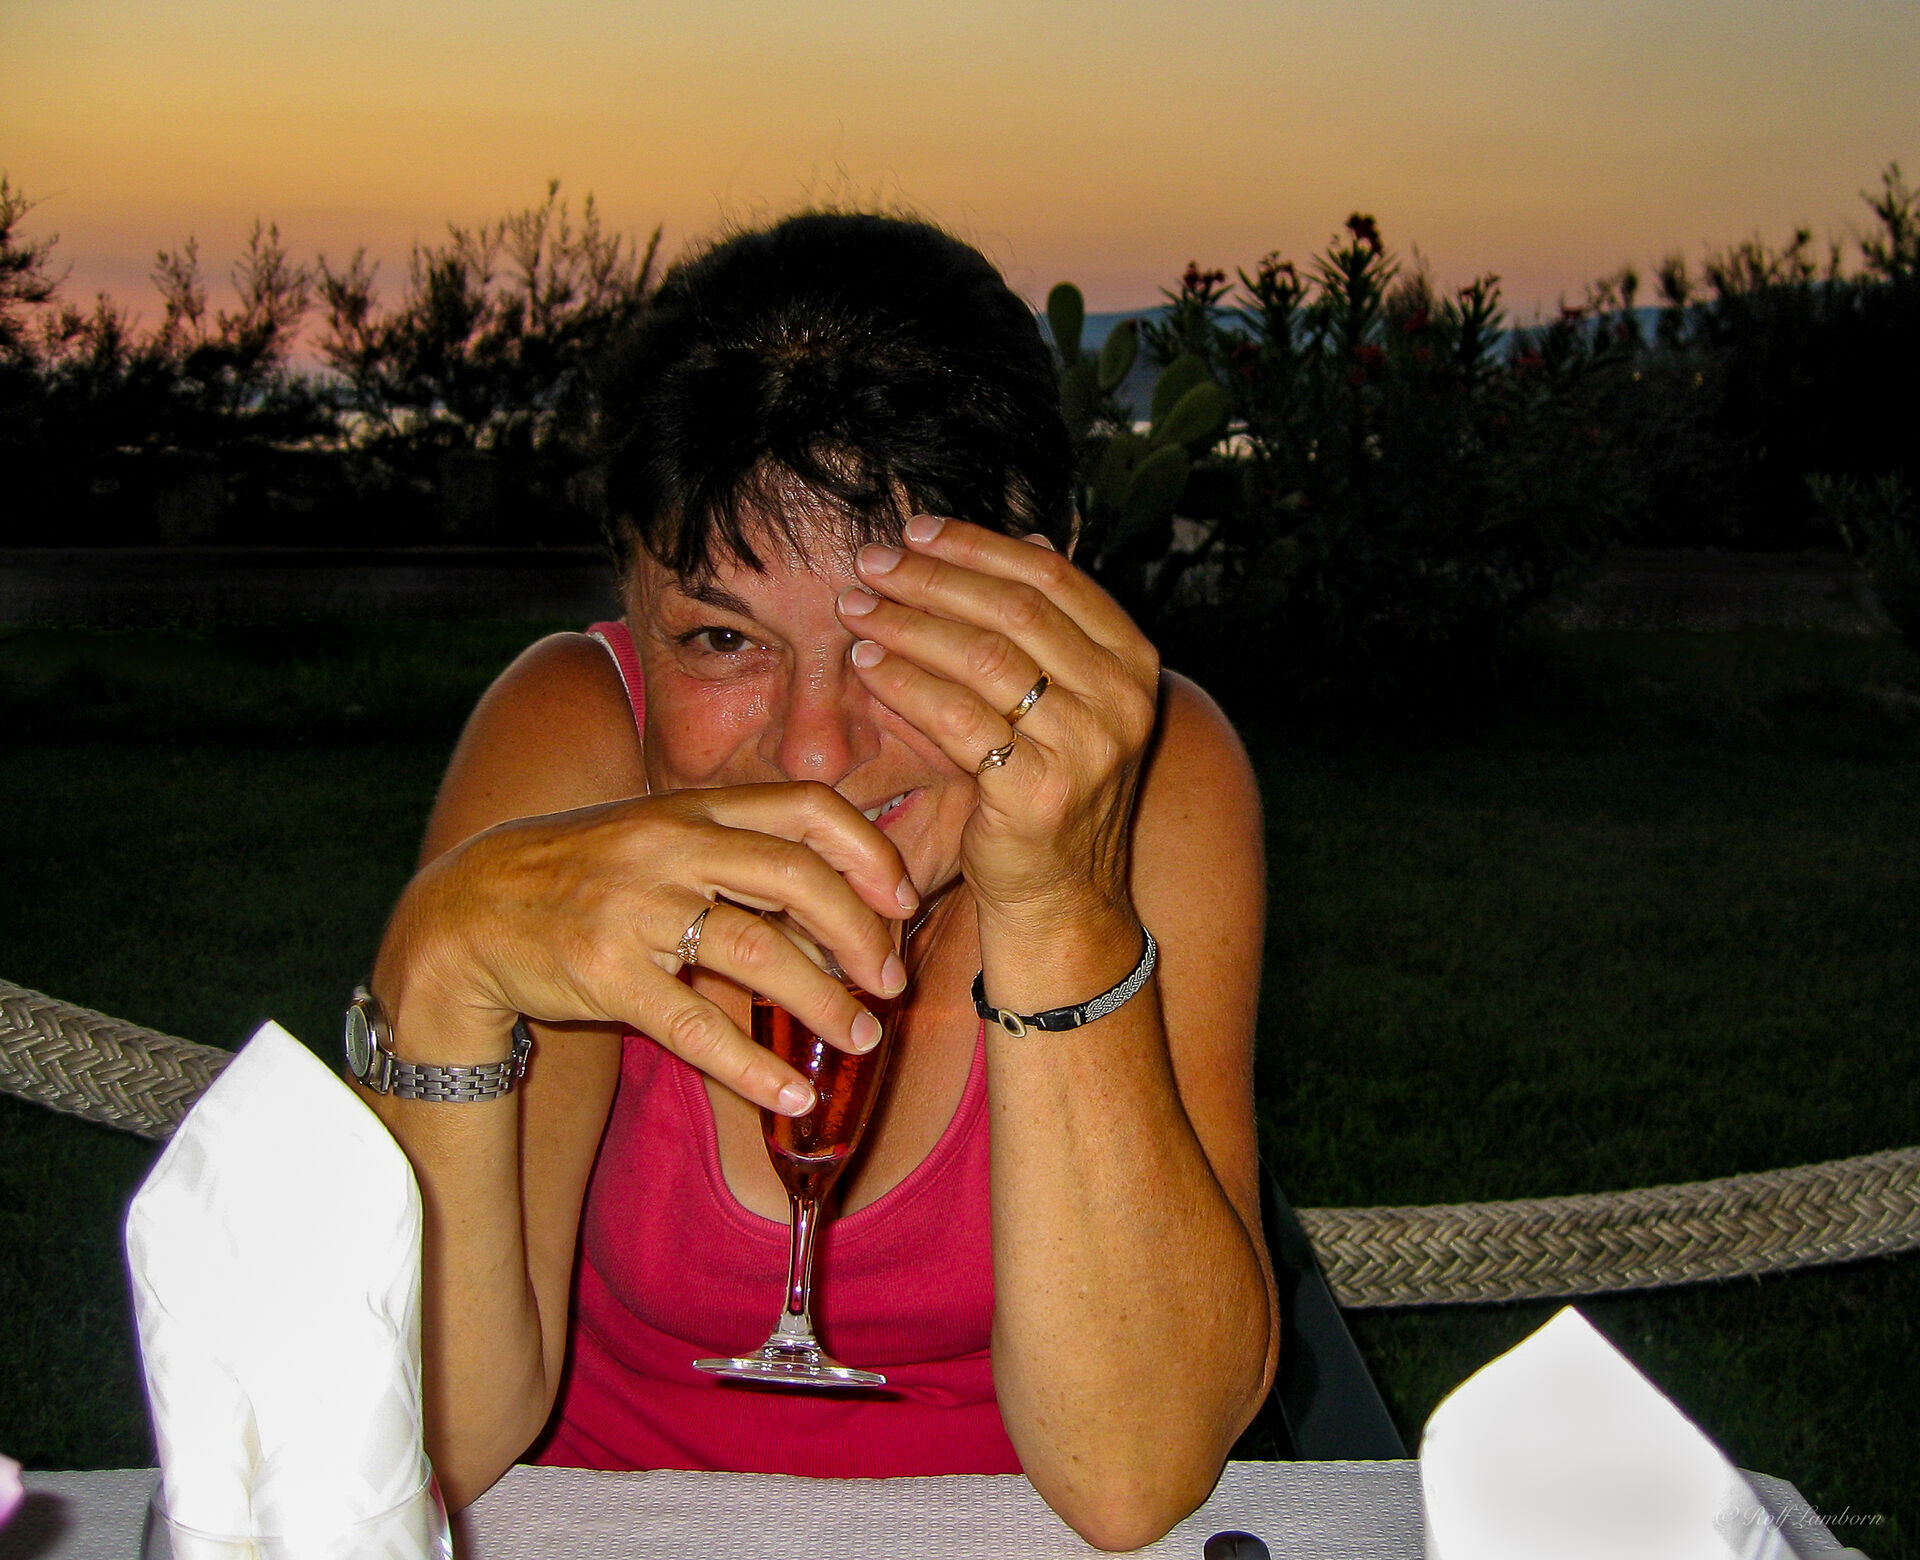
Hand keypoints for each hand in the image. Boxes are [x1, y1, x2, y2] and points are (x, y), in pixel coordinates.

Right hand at [374, 783, 915, 1114]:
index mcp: (693, 809)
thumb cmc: (586, 875)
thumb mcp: (660, 842)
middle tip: (890, 981)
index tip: (904, 901)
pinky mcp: (605, 972)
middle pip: (797, 877)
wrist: (470, 910)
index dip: (868, 852)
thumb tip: (840, 916)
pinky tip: (791, 1096)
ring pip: (758, 951)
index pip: (806, 807)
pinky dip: (753, 1067)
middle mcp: (670, 846)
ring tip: (863, 1037)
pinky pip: (695, 1026)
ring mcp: (636, 907)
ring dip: (824, 1000)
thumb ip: (740, 863)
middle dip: (860, 934)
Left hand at [835, 515, 1159, 929]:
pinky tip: (866, 666)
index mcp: (1133, 663)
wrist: (1064, 899)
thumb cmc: (1052, 790)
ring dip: (906, 625)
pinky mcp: (1037, 794)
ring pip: (980, 657)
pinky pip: (956, 719)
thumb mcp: (1074, 700)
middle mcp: (1120, 700)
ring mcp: (1084, 748)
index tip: (915, 531)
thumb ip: (1056, 627)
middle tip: (870, 564)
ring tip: (856, 609)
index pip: (1051, 576)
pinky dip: (903, 684)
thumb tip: (1034, 536)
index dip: (977, 545)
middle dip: (931, 578)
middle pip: (1012, 609)